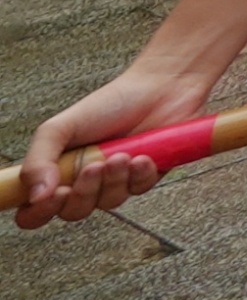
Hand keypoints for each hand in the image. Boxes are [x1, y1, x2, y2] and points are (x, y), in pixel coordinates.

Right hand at [21, 55, 212, 223]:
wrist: (158, 88)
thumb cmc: (108, 105)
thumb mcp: (61, 127)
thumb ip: (40, 159)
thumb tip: (35, 196)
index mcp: (57, 172)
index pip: (36, 211)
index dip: (41, 212)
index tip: (58, 192)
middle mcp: (84, 182)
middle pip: (74, 211)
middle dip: (85, 191)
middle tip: (95, 166)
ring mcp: (115, 182)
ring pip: (108, 203)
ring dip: (114, 180)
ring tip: (122, 154)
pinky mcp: (144, 178)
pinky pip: (139, 190)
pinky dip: (140, 175)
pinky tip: (144, 157)